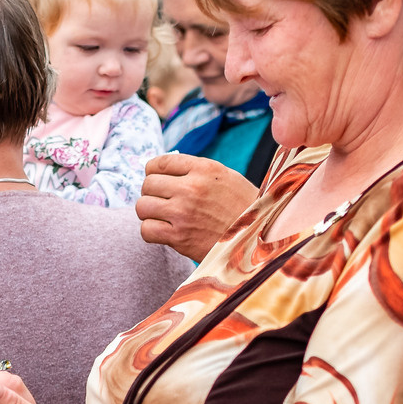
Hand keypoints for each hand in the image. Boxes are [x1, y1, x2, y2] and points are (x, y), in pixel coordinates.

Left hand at [137, 153, 255, 261]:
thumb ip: (196, 172)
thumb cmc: (244, 209)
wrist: (259, 241)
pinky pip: (146, 230)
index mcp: (204, 169)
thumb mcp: (226, 178)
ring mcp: (183, 213)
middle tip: (163, 202)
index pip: (159, 162)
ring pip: (142, 206)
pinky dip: (151, 232)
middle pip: (148, 183)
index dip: (154, 172)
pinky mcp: (179, 237)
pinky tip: (165, 232)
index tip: (160, 181)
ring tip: (163, 217)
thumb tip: (163, 171)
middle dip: (153, 193)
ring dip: (150, 213)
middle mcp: (191, 188)